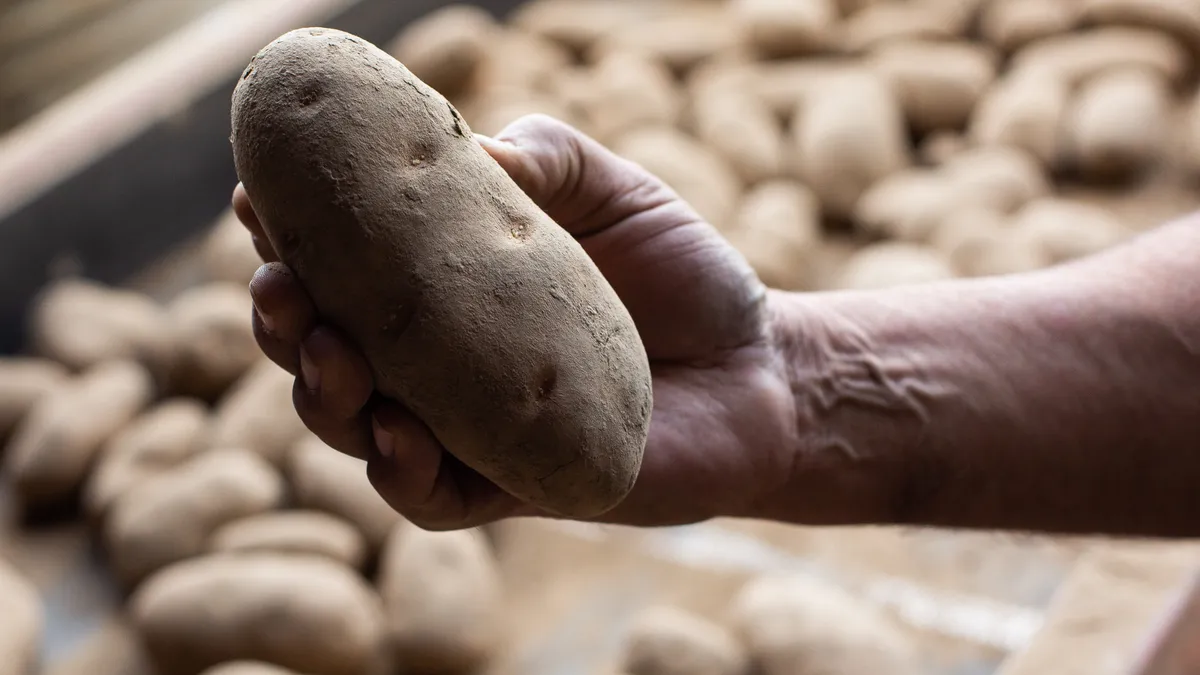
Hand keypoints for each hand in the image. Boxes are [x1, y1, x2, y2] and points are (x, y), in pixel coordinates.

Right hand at [233, 114, 800, 529]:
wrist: (760, 368)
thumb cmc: (679, 275)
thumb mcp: (612, 190)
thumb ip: (541, 158)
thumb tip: (470, 152)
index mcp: (447, 287)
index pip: (348, 264)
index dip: (290, 235)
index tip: (256, 200)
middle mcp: (440, 361)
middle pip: (330, 349)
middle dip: (286, 321)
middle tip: (279, 287)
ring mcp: (470, 428)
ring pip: (360, 427)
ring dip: (324, 395)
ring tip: (327, 352)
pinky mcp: (513, 486)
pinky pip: (434, 497)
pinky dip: (401, 471)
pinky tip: (396, 434)